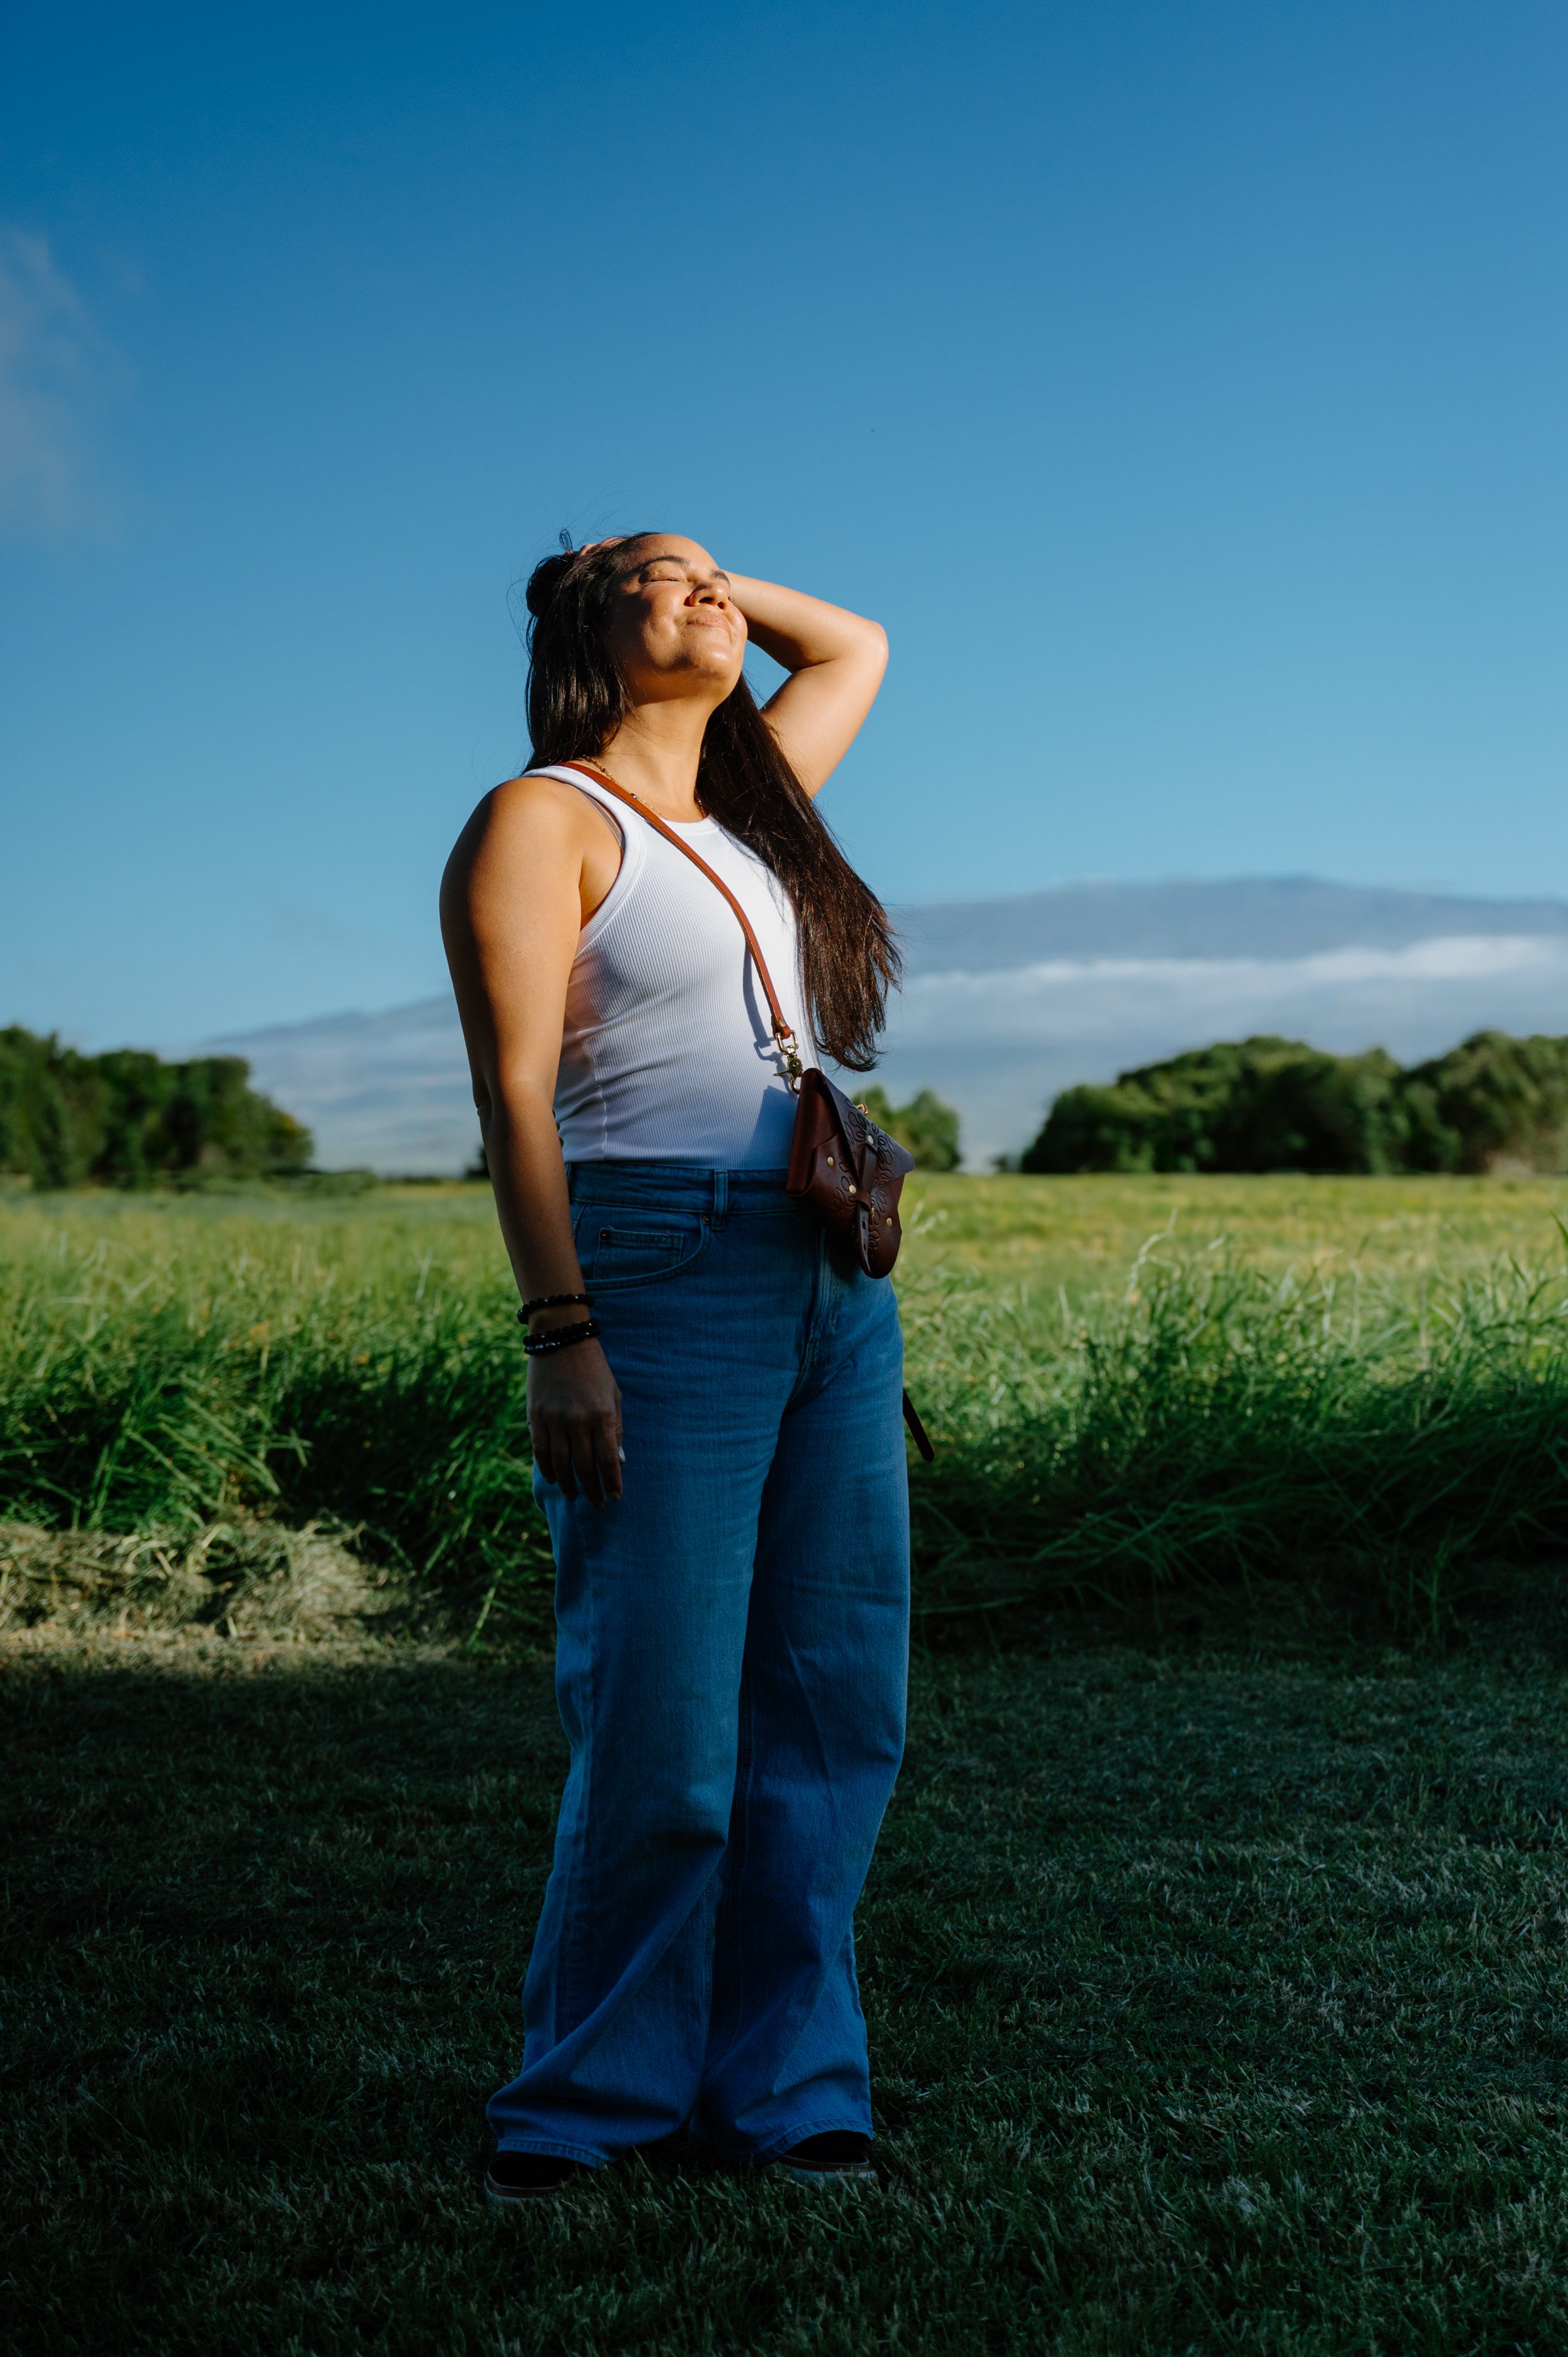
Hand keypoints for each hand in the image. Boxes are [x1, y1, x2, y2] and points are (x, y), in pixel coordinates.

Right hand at [528, 1339, 623, 1504]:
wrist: (562, 1341)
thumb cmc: (594, 1369)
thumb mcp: (613, 1395)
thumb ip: (615, 1429)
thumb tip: (619, 1462)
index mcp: (602, 1415)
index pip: (608, 1460)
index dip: (612, 1483)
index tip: (615, 1497)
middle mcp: (579, 1421)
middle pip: (585, 1467)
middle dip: (593, 1490)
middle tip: (597, 1504)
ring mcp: (555, 1419)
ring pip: (561, 1464)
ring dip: (569, 1485)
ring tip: (575, 1497)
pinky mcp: (536, 1416)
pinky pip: (540, 1451)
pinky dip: (547, 1469)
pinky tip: (555, 1479)